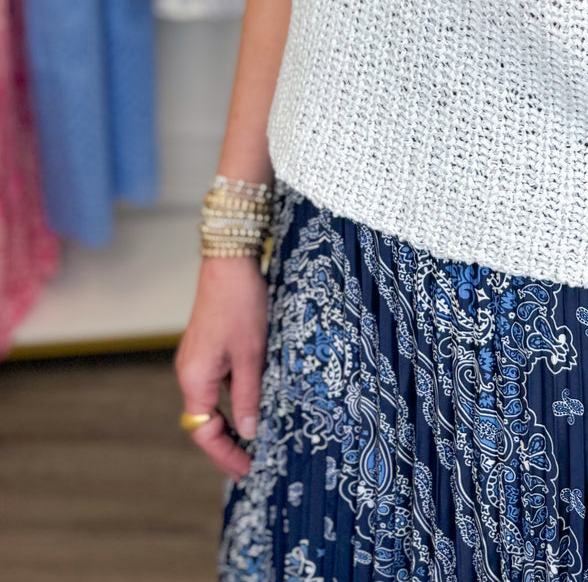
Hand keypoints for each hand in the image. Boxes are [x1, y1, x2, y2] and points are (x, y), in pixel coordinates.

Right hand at [175, 256, 269, 478]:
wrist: (230, 261)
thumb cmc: (240, 304)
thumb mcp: (252, 354)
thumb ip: (248, 395)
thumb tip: (249, 430)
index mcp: (195, 378)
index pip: (203, 431)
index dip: (225, 454)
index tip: (247, 469)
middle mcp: (190, 372)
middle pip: (203, 420)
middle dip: (226, 443)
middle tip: (251, 463)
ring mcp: (197, 359)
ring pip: (211, 402)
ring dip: (230, 421)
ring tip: (256, 439)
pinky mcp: (208, 348)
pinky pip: (217, 383)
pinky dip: (232, 398)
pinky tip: (254, 402)